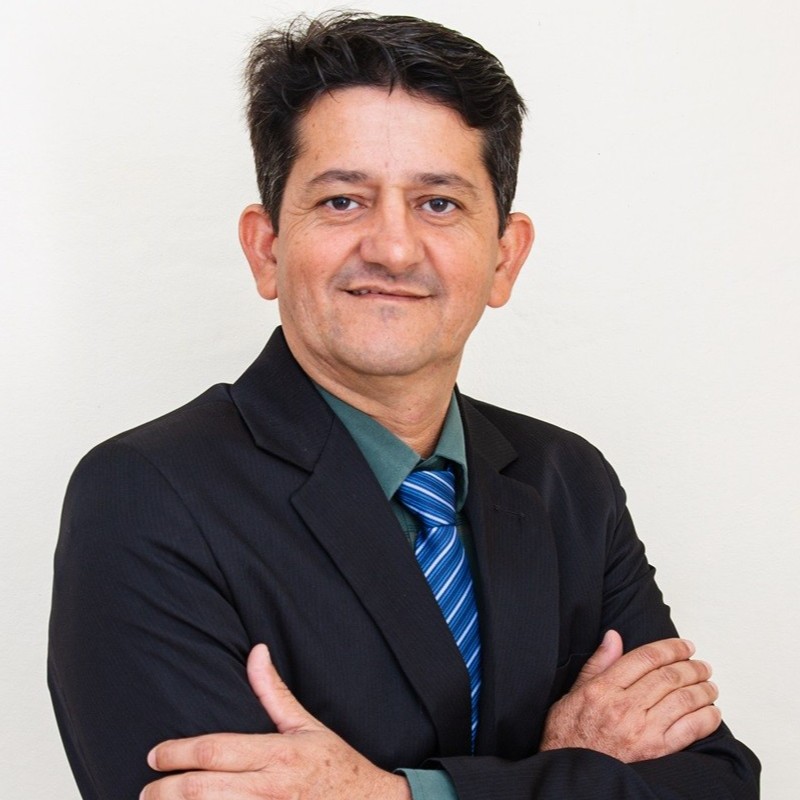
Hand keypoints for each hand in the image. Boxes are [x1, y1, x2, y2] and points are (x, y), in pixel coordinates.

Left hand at [140, 644, 411, 799]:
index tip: (156, 754)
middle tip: (146, 791)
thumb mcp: (306, 724)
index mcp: (278, 755)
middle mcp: (270, 790)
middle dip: (165, 792)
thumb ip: (273, 692)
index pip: (215, 752)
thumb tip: (256, 651)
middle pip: (202, 791)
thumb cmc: (334, 763)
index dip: (178, 752)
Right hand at [540, 631, 720, 761]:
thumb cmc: (569, 733)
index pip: (645, 658)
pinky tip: (712, 712)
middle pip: (668, 677)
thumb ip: (598, 663)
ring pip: (682, 700)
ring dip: (702, 689)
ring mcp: (642, 730)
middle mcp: (624, 707)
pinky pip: (689, 730)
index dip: (670, 648)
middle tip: (701, 664)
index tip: (684, 646)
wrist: (573, 772)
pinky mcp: (656, 752)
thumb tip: (614, 637)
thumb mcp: (574, 692)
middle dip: (690, 666)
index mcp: (604, 689)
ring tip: (709, 684)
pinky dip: (706, 718)